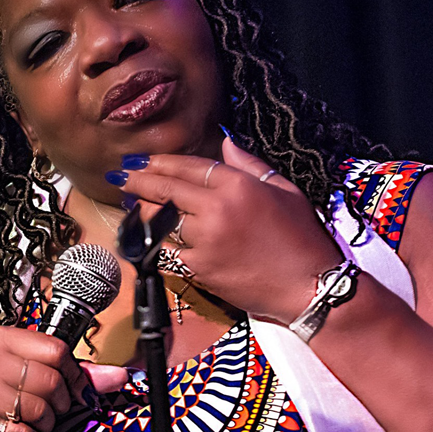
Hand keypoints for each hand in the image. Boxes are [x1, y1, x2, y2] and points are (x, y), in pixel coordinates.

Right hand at [0, 326, 127, 431]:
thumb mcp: (21, 372)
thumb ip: (71, 372)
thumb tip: (119, 376)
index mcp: (0, 338)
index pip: (56, 350)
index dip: (72, 375)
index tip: (71, 389)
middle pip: (51, 382)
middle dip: (59, 404)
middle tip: (46, 410)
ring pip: (41, 411)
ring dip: (44, 426)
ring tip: (28, 423)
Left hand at [118, 137, 341, 322]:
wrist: (310, 287)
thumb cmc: (303, 239)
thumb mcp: (285, 192)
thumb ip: (250, 165)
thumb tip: (225, 143)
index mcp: (238, 186)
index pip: (188, 166)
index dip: (161, 162)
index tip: (144, 161)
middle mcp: (216, 209)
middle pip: (165, 189)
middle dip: (139, 180)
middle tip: (122, 175)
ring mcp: (204, 240)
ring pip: (159, 219)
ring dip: (141, 210)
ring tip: (130, 202)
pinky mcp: (198, 268)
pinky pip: (166, 250)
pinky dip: (153, 242)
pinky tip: (142, 235)